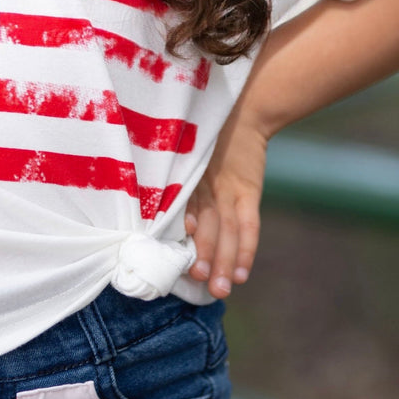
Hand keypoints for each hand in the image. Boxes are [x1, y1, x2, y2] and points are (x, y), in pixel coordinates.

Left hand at [183, 112, 268, 298]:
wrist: (245, 108)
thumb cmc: (208, 128)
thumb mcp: (183, 147)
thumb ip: (171, 171)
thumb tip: (148, 197)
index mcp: (187, 178)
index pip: (182, 213)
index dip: (181, 237)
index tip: (173, 261)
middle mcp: (206, 187)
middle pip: (205, 227)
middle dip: (203, 258)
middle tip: (198, 286)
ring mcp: (230, 190)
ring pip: (226, 232)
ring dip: (224, 262)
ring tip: (220, 290)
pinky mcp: (250, 190)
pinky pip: (249, 224)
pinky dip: (246, 249)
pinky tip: (243, 273)